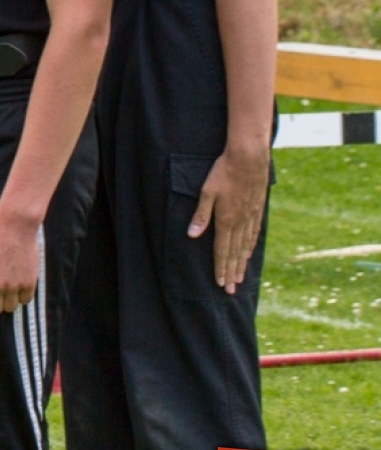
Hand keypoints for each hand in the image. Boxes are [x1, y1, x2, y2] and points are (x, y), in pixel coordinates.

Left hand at [188, 142, 270, 293]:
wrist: (249, 159)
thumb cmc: (223, 173)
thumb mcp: (207, 192)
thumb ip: (201, 216)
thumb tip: (192, 236)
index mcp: (226, 220)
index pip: (222, 250)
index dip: (220, 268)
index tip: (220, 283)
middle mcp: (240, 223)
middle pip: (234, 253)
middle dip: (231, 273)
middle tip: (230, 290)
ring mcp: (251, 217)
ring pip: (245, 246)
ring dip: (241, 264)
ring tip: (240, 278)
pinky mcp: (258, 211)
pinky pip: (254, 235)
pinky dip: (250, 248)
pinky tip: (249, 254)